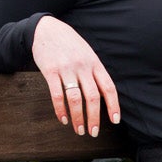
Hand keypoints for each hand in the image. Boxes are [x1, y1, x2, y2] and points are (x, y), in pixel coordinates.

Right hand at [32, 16, 120, 138]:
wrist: (46, 29)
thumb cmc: (69, 44)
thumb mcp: (87, 54)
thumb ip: (94, 72)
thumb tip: (103, 96)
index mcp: (95, 63)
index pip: (108, 87)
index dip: (113, 105)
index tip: (115, 120)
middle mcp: (83, 67)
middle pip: (93, 97)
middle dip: (94, 118)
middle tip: (93, 132)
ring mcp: (66, 69)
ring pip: (76, 99)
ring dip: (78, 118)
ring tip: (79, 130)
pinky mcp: (50, 71)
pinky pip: (57, 95)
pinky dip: (61, 110)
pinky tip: (63, 119)